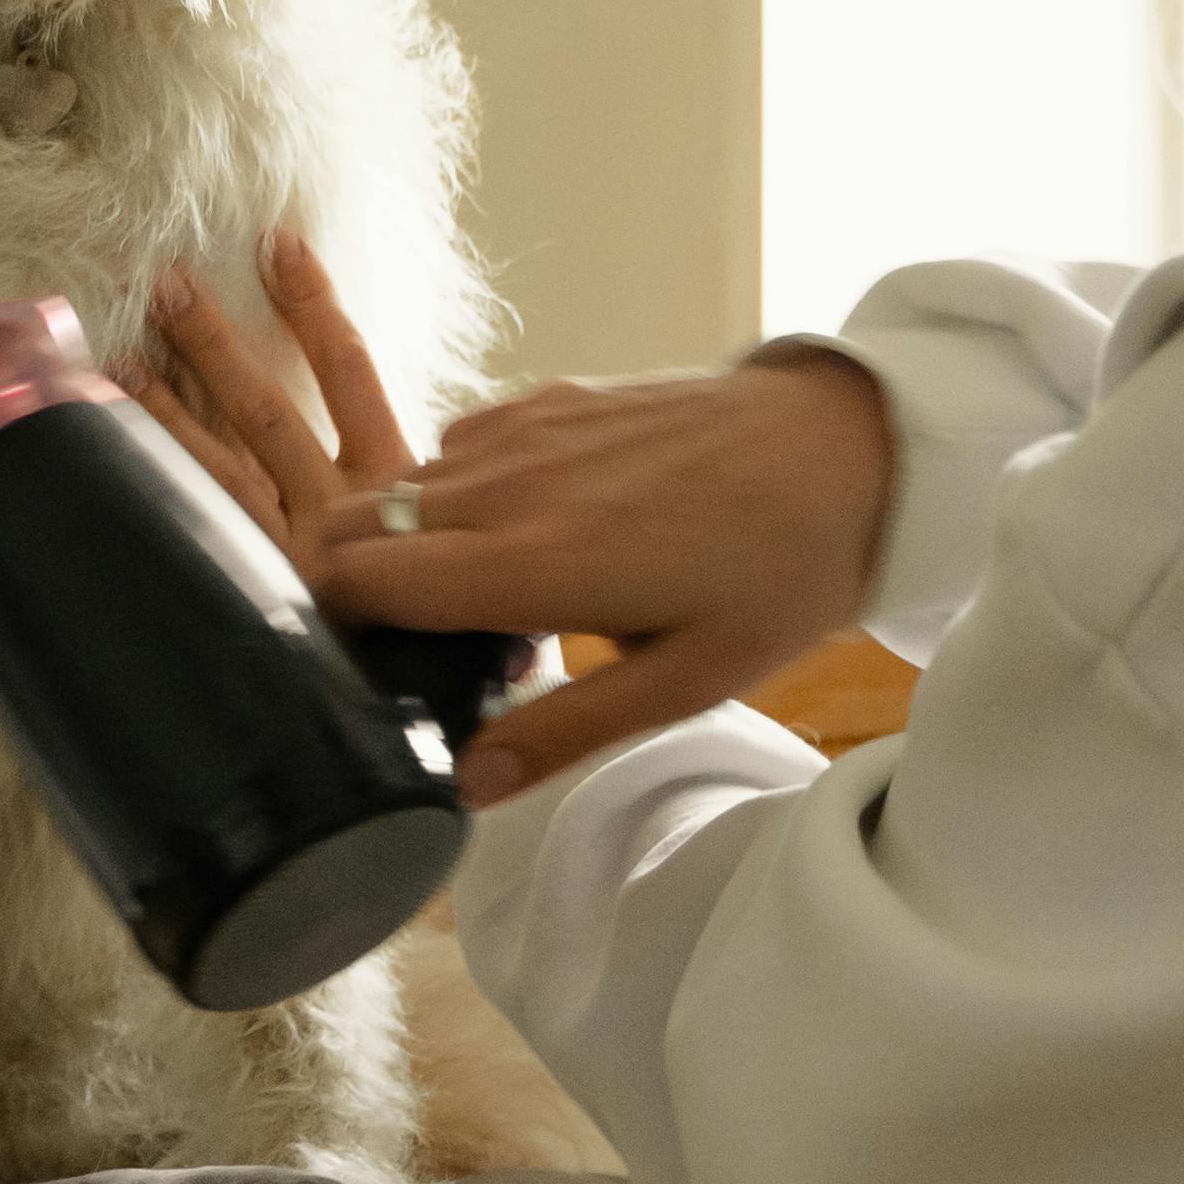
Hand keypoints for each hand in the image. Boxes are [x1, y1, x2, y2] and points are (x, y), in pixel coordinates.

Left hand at [131, 233, 424, 567]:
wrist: (435, 703)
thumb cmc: (432, 588)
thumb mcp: (441, 523)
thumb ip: (402, 470)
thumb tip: (372, 398)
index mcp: (400, 481)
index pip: (350, 370)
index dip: (313, 303)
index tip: (278, 242)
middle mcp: (348, 516)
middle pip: (268, 412)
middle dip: (213, 343)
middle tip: (168, 283)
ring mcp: (299, 560)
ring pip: (224, 468)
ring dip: (170, 407)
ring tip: (126, 356)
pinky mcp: (264, 594)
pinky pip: (204, 526)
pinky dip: (162, 483)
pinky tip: (121, 450)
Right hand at [142, 239, 895, 808]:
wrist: (853, 445)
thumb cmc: (782, 570)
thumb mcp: (686, 681)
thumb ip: (564, 731)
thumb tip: (464, 787)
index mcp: (532, 564)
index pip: (358, 582)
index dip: (330, 631)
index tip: (354, 676)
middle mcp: (508, 486)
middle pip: (353, 526)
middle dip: (345, 586)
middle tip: (399, 649)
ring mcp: (527, 429)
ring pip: (398, 484)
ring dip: (401, 540)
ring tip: (469, 603)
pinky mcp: (551, 396)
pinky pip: (457, 446)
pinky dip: (455, 492)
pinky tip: (518, 533)